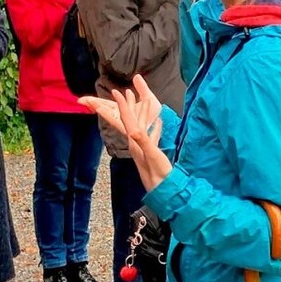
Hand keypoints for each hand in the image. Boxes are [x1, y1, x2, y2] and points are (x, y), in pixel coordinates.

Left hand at [79, 74, 169, 190]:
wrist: (163, 189)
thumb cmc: (159, 173)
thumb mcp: (152, 154)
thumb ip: (143, 141)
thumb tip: (134, 129)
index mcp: (136, 141)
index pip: (127, 119)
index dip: (122, 104)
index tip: (117, 91)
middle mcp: (137, 143)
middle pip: (130, 120)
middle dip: (128, 105)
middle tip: (126, 92)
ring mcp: (144, 148)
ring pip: (141, 126)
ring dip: (142, 113)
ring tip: (144, 102)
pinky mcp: (152, 152)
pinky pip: (151, 135)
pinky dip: (154, 127)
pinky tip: (159, 124)